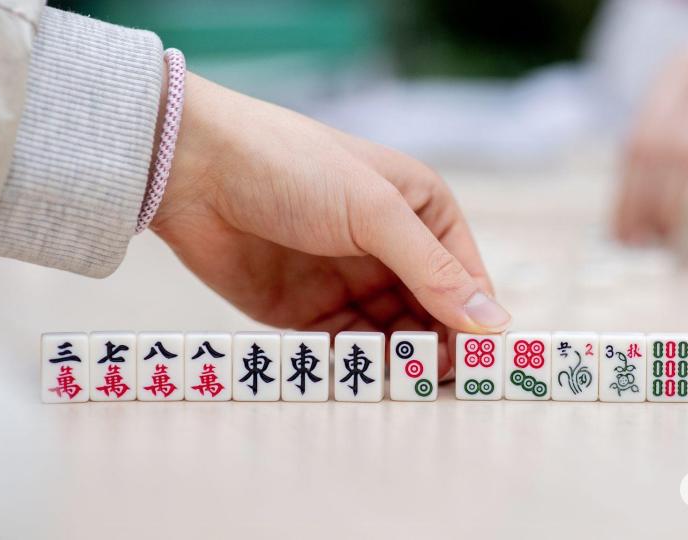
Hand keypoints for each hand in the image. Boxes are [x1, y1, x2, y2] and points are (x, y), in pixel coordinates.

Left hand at [150, 73, 511, 376]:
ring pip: (393, 336)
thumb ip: (432, 270)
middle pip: (433, 313)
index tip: (485, 364)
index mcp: (420, 210)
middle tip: (439, 379)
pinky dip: (357, 363)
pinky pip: (347, 347)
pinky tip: (361, 373)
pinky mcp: (309, 311)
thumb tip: (493, 321)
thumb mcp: (374, 211)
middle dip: (439, 345)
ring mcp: (350, 281)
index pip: (465, 277)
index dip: (477, 320)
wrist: (194, 172)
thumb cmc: (292, 167)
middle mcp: (390, 248)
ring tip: (401, 378)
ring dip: (400, 359)